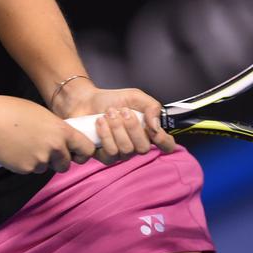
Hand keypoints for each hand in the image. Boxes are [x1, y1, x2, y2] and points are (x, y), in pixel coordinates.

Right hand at [0, 95, 98, 173]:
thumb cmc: (13, 112)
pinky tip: (17, 150)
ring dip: (40, 161)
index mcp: (61, 131)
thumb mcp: (42, 115)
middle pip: (66, 164)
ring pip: (47, 167)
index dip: (82, 152)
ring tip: (25, 145)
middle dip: (58, 160)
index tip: (75, 152)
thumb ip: (56, 129)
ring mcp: (41, 160)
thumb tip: (62, 140)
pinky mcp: (27, 168)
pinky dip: (26, 163)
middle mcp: (55, 147)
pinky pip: (32, 169)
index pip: (87, 149)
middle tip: (44, 149)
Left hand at [56, 83, 176, 163]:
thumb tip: (156, 127)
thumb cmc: (112, 99)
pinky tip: (99, 122)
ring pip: (125, 150)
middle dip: (132, 127)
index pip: (166, 145)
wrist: (87, 100)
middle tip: (121, 111)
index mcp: (148, 132)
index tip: (153, 130)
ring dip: (116, 128)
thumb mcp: (136, 96)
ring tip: (108, 113)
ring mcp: (121, 152)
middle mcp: (136, 145)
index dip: (164, 141)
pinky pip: (110, 153)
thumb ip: (152, 107)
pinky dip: (105, 135)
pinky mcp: (104, 156)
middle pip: (143, 148)